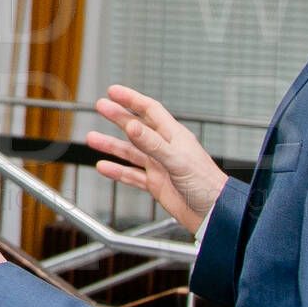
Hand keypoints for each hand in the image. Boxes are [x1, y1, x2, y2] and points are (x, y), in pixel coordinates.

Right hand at [86, 85, 229, 236]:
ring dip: (112, 145)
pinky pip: (132, 175)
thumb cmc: (207, 186)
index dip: (131, 99)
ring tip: (93, 139)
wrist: (215, 214)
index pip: (150, 110)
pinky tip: (105, 168)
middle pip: (137, 127)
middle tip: (101, 106)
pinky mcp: (156, 184)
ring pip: (131, 152)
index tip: (114, 91)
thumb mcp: (177, 161)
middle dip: (118, 116)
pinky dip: (117, 172)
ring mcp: (160, 166)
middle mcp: (166, 149)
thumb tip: (132, 126)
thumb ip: (153, 144)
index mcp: (174, 137)